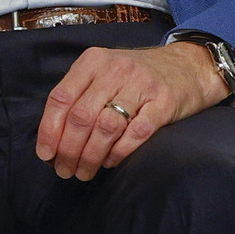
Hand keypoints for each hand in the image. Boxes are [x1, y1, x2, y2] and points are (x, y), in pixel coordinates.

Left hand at [36, 41, 221, 181]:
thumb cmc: (136, 77)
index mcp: (93, 61)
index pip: (61, 98)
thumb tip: (52, 140)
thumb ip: (79, 97)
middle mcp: (115, 69)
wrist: (189, 67)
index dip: (49, 131)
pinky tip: (110, 162)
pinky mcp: (163, 103)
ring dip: (90, 156)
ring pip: (105, 128)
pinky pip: (135, 134)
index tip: (46, 155)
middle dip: (68, 150)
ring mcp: (141, 85)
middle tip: (65, 170)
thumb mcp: (104, 73)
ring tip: (84, 172)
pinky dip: (118, 153)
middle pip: (81, 117)